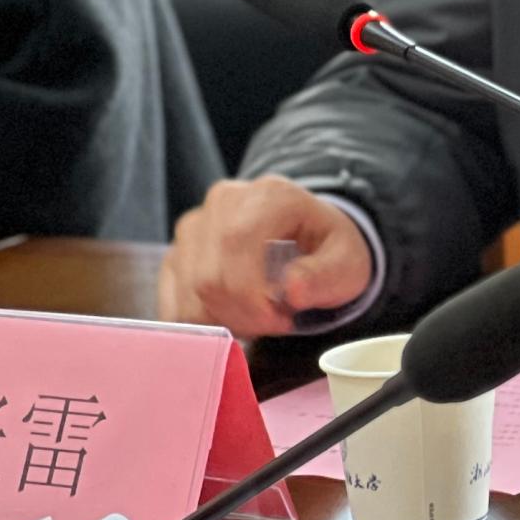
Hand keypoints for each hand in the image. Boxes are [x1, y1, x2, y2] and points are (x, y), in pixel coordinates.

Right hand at [158, 176, 373, 335]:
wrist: (309, 239)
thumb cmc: (328, 250)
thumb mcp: (347, 262)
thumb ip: (326, 275)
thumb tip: (293, 289)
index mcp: (269, 194)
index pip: (235, 244)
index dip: (250, 296)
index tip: (281, 321)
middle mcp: (224, 200)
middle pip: (208, 276)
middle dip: (241, 316)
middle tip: (274, 321)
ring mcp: (194, 226)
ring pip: (187, 295)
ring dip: (223, 321)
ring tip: (258, 316)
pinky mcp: (177, 254)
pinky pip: (172, 304)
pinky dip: (202, 324)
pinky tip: (233, 317)